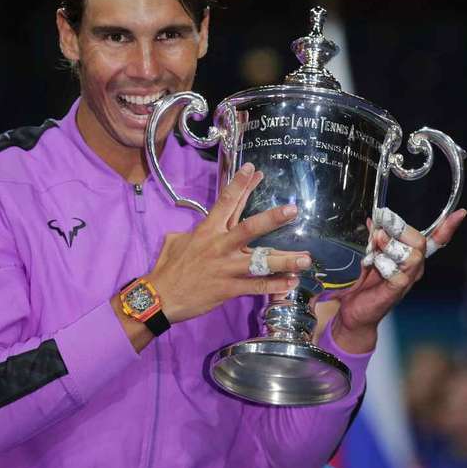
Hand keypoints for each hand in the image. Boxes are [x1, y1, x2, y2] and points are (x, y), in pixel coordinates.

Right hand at [147, 163, 312, 323]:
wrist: (160, 297)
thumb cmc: (168, 267)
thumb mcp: (177, 241)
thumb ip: (194, 231)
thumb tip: (200, 225)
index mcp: (207, 230)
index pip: (226, 202)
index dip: (240, 184)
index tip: (253, 170)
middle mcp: (219, 246)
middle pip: (249, 228)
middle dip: (272, 219)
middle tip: (292, 211)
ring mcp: (226, 268)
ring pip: (260, 262)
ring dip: (285, 260)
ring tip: (306, 259)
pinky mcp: (229, 289)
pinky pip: (256, 287)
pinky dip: (276, 286)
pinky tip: (291, 283)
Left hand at [330, 208, 466, 352]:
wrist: (357, 311)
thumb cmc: (368, 283)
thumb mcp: (372, 253)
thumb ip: (376, 237)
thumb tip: (373, 220)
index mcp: (411, 256)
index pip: (434, 240)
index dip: (447, 227)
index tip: (460, 213)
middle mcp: (414, 268)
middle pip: (420, 242)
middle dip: (399, 229)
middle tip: (381, 225)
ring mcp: (408, 279)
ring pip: (411, 256)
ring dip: (388, 246)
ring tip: (374, 247)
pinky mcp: (397, 289)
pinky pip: (396, 273)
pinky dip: (382, 264)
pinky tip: (372, 265)